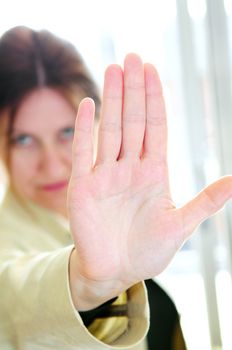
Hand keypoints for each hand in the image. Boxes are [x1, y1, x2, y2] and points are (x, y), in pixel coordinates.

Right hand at [67, 54, 231, 309]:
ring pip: (110, 129)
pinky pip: (84, 152)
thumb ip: (205, 202)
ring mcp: (105, 175)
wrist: (116, 271)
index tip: (153, 71)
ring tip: (114, 69)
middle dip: (133, 89)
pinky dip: (85, 129)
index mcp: (153, 173)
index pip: (155, 127)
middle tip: (133, 57)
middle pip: (133, 121)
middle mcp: (129, 168)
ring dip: (112, 99)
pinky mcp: (83, 187)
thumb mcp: (181, 226)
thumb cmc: (147, 251)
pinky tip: (88, 105)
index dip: (154, 100)